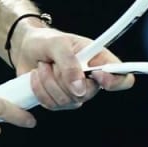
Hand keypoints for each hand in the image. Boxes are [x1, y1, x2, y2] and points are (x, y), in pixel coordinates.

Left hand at [16, 27, 134, 109]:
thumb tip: (79, 89)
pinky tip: (36, 77)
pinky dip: (40, 90)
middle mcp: (91, 79)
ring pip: (67, 101)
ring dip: (48, 83)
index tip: (97, 76)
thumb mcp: (57, 44)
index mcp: (99, 60)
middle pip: (89, 94)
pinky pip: (53, 105)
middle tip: (53, 62)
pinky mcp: (59, 100)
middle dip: (64, 79)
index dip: (115, 81)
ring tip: (42, 66)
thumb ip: (69, 64)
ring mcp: (75, 92)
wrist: (25, 49)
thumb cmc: (45, 41)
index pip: (123, 77)